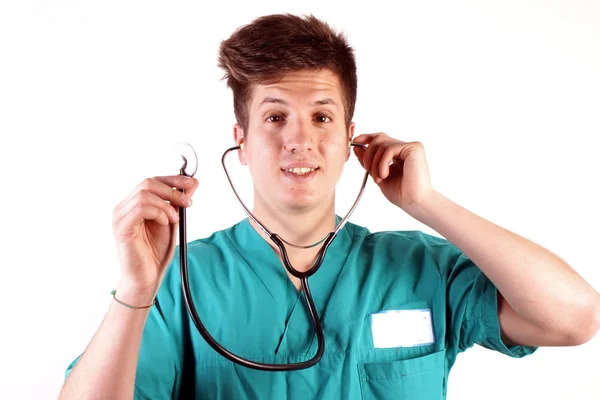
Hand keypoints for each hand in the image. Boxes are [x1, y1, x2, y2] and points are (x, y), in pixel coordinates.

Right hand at [111, 175, 198, 297]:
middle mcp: (124, 207)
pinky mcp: (121, 228)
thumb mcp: (172, 222)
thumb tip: (193, 183)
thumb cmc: (155, 252)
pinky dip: (158, 213)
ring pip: (145, 194)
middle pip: (148, 183)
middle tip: (188, 203)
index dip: (173, 179)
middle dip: (173, 190)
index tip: (192, 183)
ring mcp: (120, 217)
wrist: (146, 277)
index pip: (152, 181)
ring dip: (166, 205)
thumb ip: (179, 203)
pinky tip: (165, 223)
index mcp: (134, 204)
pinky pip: (141, 208)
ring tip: (174, 219)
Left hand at [353, 133, 434, 213]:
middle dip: (368, 153)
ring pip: (382, 143)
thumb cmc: (400, 193)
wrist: (414, 202)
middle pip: (379, 138)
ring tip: (378, 177)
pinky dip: (382, 162)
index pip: (380, 139)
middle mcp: (405, 147)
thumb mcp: (377, 174)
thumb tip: (356, 146)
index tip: (355, 142)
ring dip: (374, 162)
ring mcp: (411, 146)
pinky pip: (390, 148)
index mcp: (398, 153)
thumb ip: (368, 160)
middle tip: (368, 170)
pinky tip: (384, 175)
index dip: (366, 137)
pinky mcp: (414, 148)